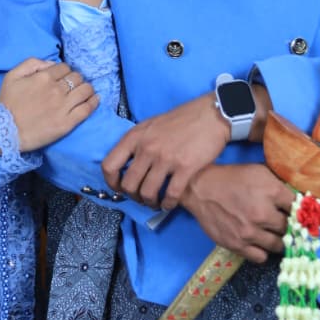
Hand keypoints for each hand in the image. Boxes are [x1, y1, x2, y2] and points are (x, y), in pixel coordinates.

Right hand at [0, 58, 97, 151]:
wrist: (6, 132)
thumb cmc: (7, 104)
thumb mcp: (12, 76)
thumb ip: (31, 64)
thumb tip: (51, 63)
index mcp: (44, 77)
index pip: (65, 67)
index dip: (65, 71)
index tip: (64, 77)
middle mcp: (57, 89)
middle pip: (77, 77)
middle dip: (76, 79)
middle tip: (73, 85)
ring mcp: (64, 106)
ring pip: (85, 90)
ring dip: (87, 88)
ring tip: (86, 91)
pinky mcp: (68, 123)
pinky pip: (87, 109)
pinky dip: (94, 102)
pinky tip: (95, 99)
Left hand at [102, 94, 229, 209]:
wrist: (210, 115)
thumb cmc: (181, 119)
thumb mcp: (151, 125)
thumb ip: (137, 142)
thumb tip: (126, 163)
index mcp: (135, 137)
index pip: (109, 165)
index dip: (111, 183)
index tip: (120, 189)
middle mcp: (147, 148)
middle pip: (129, 185)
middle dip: (133, 196)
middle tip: (141, 197)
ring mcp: (166, 158)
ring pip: (147, 193)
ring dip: (150, 202)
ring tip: (155, 202)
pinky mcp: (185, 168)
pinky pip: (171, 195)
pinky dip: (168, 204)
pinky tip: (169, 204)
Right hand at [181, 164, 291, 262]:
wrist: (200, 188)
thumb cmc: (231, 178)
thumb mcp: (259, 172)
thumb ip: (280, 184)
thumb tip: (300, 197)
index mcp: (271, 192)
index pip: (299, 208)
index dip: (301, 212)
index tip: (301, 216)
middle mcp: (262, 213)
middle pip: (290, 229)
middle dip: (290, 227)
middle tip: (287, 225)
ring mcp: (249, 231)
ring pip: (278, 245)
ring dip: (279, 240)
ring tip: (274, 235)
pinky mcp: (237, 244)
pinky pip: (261, 257)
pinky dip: (263, 251)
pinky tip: (260, 242)